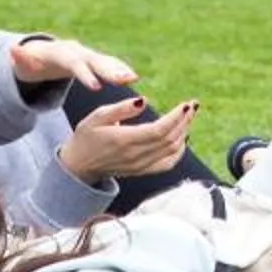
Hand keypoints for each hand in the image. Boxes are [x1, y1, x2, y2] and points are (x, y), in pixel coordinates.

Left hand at [11, 38, 138, 90]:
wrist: (44, 54)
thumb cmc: (33, 63)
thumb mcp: (25, 63)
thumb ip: (20, 58)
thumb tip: (11, 49)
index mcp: (63, 54)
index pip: (76, 65)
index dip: (86, 75)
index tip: (97, 87)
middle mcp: (79, 52)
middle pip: (96, 61)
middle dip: (110, 70)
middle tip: (126, 79)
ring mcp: (88, 56)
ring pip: (106, 62)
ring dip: (120, 69)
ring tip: (133, 78)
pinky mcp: (94, 62)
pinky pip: (109, 65)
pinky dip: (120, 69)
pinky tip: (133, 78)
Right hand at [56, 97, 198, 181]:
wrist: (79, 165)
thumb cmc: (87, 136)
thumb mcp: (97, 116)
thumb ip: (120, 108)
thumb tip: (143, 100)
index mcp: (124, 140)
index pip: (159, 130)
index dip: (176, 118)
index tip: (187, 104)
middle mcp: (135, 156)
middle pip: (169, 139)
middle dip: (184, 121)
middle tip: (192, 105)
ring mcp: (140, 166)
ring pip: (171, 151)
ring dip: (184, 132)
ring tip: (188, 116)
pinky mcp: (142, 171)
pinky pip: (167, 164)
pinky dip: (179, 151)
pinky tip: (182, 137)